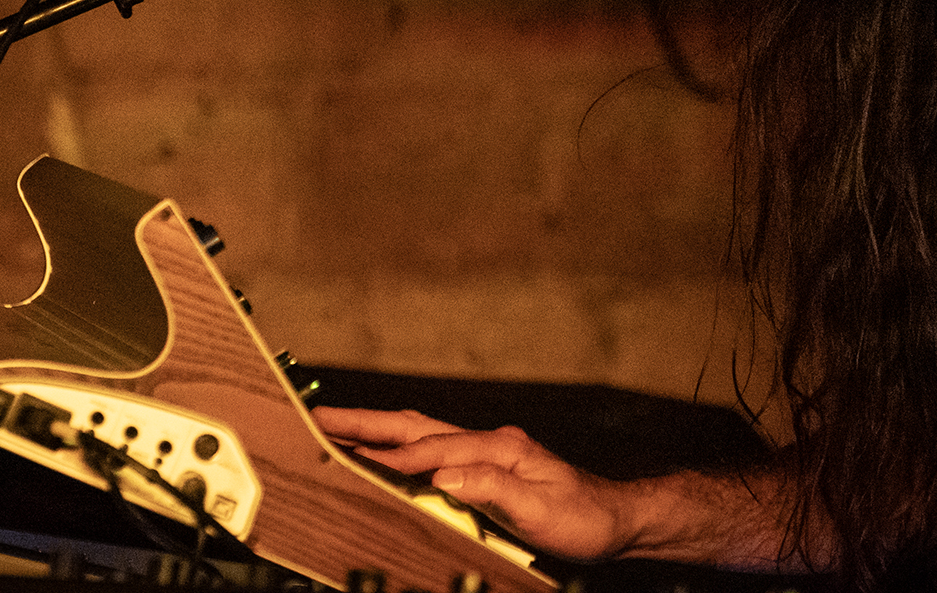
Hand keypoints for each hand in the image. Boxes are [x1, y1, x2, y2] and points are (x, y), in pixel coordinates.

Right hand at [312, 406, 631, 560]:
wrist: (617, 519)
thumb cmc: (584, 515)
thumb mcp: (539, 507)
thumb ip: (490, 487)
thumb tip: (443, 476)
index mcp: (497, 446)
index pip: (431, 452)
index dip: (389, 459)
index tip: (349, 459)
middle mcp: (488, 442)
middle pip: (414, 426)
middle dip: (365, 423)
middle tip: (319, 417)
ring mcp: (486, 451)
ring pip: (420, 434)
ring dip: (377, 431)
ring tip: (336, 429)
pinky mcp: (487, 466)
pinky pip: (432, 452)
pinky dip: (399, 450)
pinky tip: (384, 459)